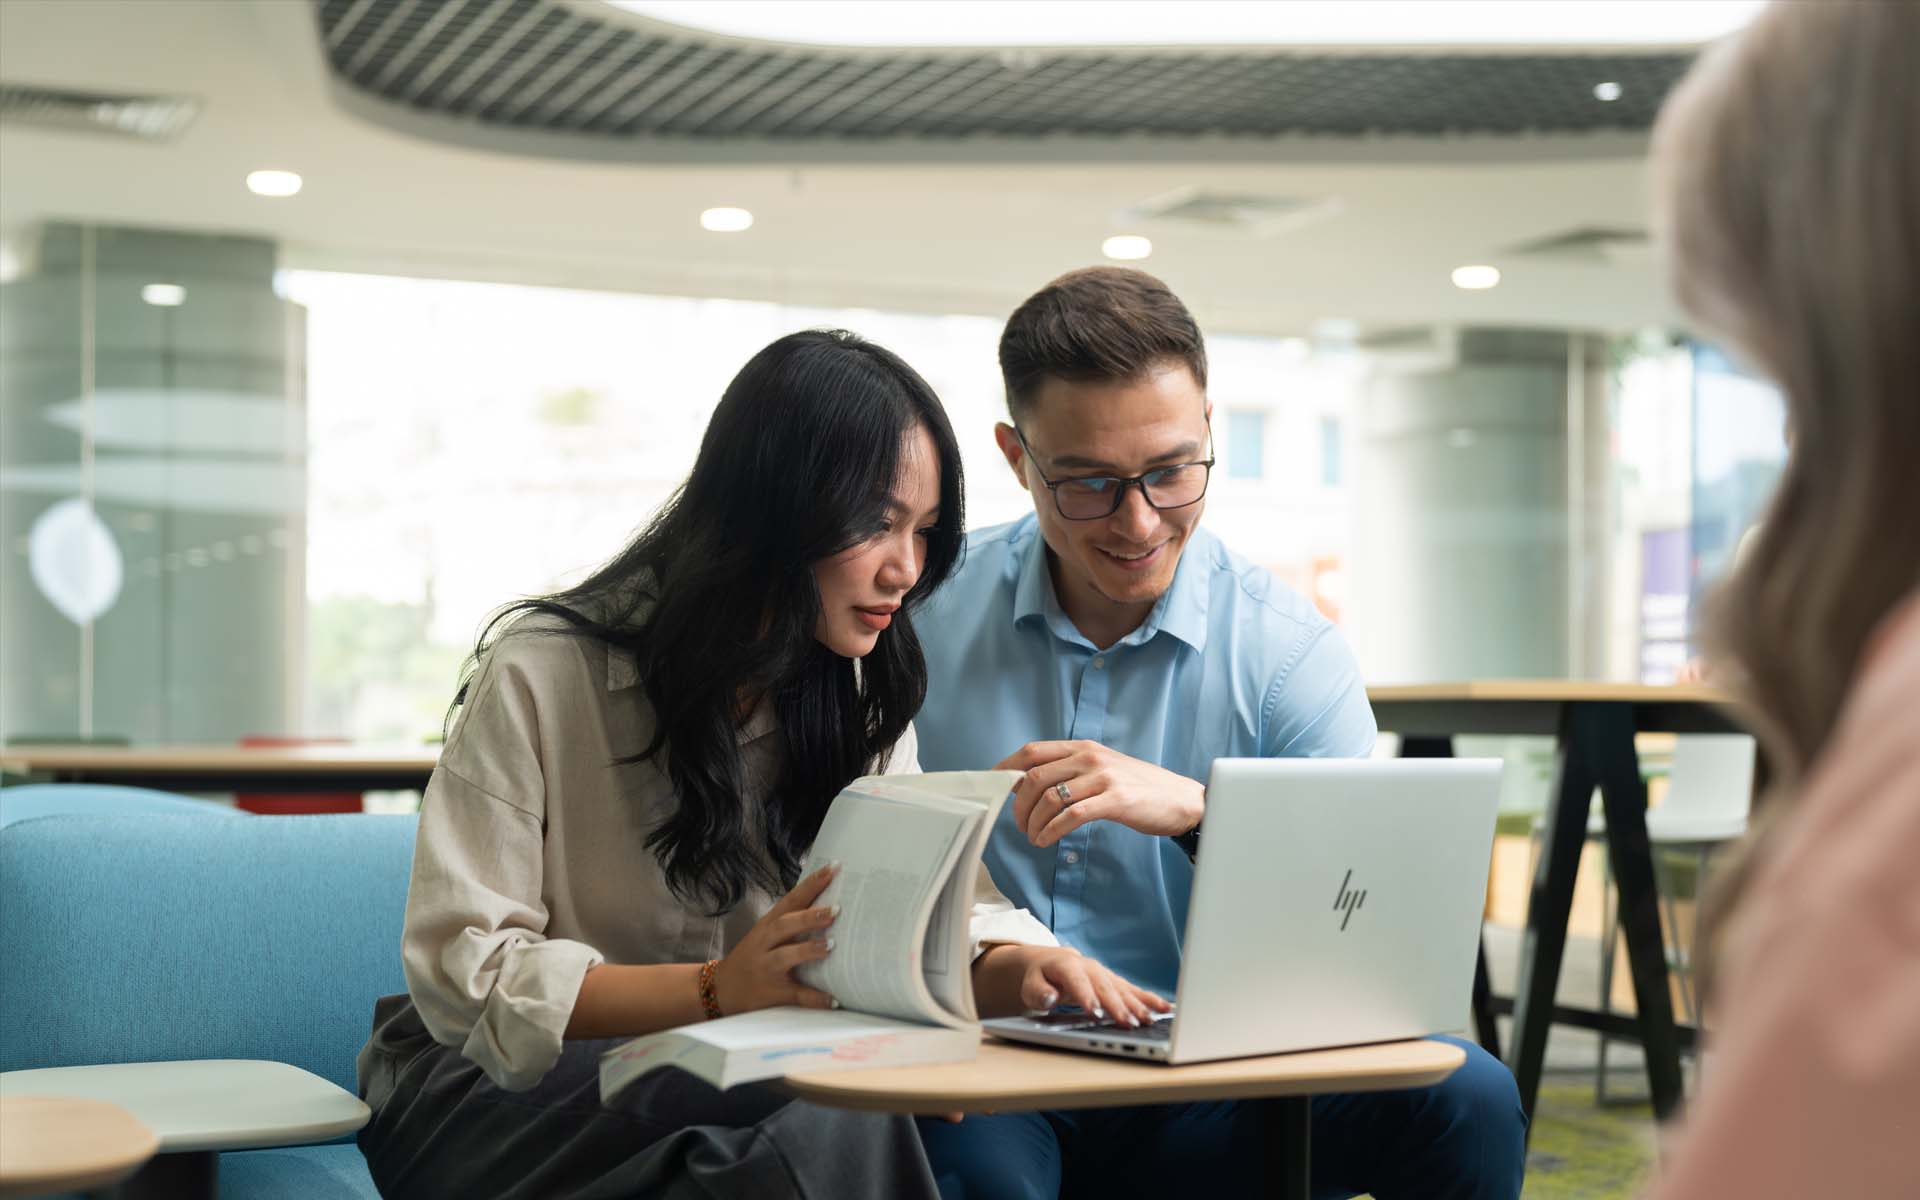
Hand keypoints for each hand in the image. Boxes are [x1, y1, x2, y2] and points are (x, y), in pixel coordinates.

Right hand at [711, 863, 839, 1014]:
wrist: (720, 989)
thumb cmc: (752, 956)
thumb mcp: (765, 933)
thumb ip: (791, 920)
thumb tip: (829, 904)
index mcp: (767, 926)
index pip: (791, 899)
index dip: (811, 884)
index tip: (833, 868)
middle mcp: (765, 944)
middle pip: (785, 925)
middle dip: (809, 917)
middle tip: (836, 909)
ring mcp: (767, 969)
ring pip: (786, 956)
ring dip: (808, 950)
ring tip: (831, 945)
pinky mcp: (773, 993)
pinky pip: (795, 995)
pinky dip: (814, 997)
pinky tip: (833, 998)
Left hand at [974, 944, 1170, 1027]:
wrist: (1051, 963)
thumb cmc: (1040, 978)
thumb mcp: (1030, 984)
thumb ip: (1037, 992)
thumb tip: (1048, 998)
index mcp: (1068, 966)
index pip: (1079, 981)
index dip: (1087, 997)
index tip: (1095, 1013)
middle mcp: (1090, 968)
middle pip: (1106, 988)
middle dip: (1118, 1006)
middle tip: (1128, 1023)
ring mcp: (1105, 975)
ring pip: (1123, 990)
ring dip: (1137, 1006)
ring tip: (1149, 1021)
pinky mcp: (1115, 983)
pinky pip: (1134, 991)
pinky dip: (1149, 1000)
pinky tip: (1164, 1008)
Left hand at [996, 740, 1203, 845]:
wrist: (1182, 800)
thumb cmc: (1139, 788)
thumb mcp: (1102, 768)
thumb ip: (1070, 770)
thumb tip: (1029, 783)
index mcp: (1082, 747)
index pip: (1031, 751)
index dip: (1005, 769)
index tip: (992, 788)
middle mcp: (1089, 757)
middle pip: (1034, 777)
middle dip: (1017, 805)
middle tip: (1019, 825)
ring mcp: (1103, 777)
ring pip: (1049, 797)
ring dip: (1033, 822)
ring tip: (1033, 837)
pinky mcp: (1115, 800)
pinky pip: (1071, 816)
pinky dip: (1051, 831)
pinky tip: (1046, 841)